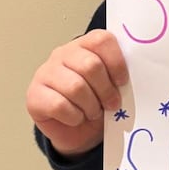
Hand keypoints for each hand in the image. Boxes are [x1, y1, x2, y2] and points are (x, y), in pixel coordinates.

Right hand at [26, 30, 127, 156]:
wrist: (75, 129)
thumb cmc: (97, 102)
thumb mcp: (112, 85)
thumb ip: (119, 75)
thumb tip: (134, 80)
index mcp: (85, 45)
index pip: (102, 40)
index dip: (116, 62)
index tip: (123, 82)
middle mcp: (63, 54)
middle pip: (90, 65)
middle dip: (106, 90)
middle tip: (111, 104)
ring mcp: (46, 73)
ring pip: (76, 87)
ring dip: (91, 106)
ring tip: (93, 112)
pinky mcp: (34, 95)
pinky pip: (59, 105)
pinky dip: (74, 117)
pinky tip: (76, 118)